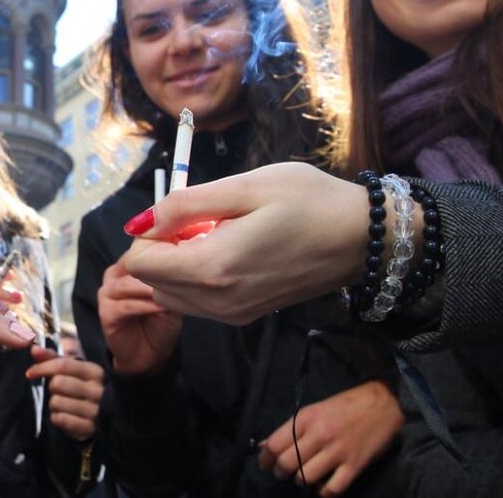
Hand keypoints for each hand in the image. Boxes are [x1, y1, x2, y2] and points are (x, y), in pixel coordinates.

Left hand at [26, 346, 104, 440]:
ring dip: (54, 404)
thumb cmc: (80, 388)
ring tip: (64, 405)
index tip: (30, 373)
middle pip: (58, 383)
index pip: (63, 365)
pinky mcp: (90, 428)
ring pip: (56, 402)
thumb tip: (34, 348)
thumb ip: (52, 358)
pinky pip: (60, 419)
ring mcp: (96, 410)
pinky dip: (57, 418)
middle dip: (52, 388)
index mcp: (95, 372)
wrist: (101, 418)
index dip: (43, 367)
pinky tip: (65, 416)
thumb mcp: (71, 371)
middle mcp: (98, 390)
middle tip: (59, 392)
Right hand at [97, 260, 181, 374]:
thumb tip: (184, 259)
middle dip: (153, 267)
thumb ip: (169, 277)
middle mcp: (113, 277)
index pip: (137, 249)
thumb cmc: (160, 322)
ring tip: (170, 291)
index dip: (157, 249)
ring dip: (150, 288)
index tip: (181, 253)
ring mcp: (106, 295)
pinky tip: (161, 306)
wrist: (149, 356)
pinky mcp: (106, 314)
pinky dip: (145, 305)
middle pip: (130, 263)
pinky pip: (126, 305)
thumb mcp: (169, 295)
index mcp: (126, 267)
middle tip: (177, 270)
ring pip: (127, 285)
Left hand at [124, 163, 366, 324]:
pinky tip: (229, 251)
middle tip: (201, 220)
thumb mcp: (244, 187)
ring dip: (177, 265)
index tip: (182, 213)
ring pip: (170, 295)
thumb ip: (185, 205)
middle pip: (151, 282)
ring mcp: (232, 314)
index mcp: (212, 268)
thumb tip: (139, 222)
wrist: (364, 239)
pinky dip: (196, 279)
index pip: (139, 263)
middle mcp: (217, 301)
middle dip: (161, 249)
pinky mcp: (245, 316)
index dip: (149, 232)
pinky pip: (196, 303)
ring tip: (217, 234)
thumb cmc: (309, 201)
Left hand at [258, 380, 402, 496]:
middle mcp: (319, 435)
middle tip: (282, 473)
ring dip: (300, 481)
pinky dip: (323, 492)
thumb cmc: (345, 406)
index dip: (265, 459)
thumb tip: (265, 445)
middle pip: (287, 463)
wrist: (382, 404)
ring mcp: (338, 451)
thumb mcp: (313, 410)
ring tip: (302, 477)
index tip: (265, 465)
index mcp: (306, 419)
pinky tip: (322, 486)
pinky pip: (332, 488)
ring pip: (305, 477)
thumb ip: (290, 428)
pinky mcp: (355, 465)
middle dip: (280, 472)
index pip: (274, 444)